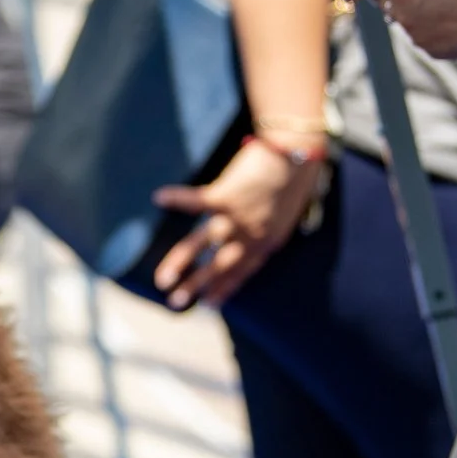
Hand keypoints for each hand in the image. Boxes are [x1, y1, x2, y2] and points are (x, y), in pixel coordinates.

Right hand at [152, 137, 324, 309]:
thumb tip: (256, 229)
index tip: (209, 304)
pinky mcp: (227, 196)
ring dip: (181, 262)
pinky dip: (176, 198)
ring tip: (162, 279)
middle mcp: (252, 235)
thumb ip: (270, 225)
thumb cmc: (297, 175)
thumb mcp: (289, 211)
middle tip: (176, 303)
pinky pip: (196, 201)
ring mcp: (238, 217)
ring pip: (203, 244)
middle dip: (197, 286)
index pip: (243, 271)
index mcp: (268, 241)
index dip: (225, 288)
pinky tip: (158, 197)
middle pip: (219, 266)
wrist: (298, 153)